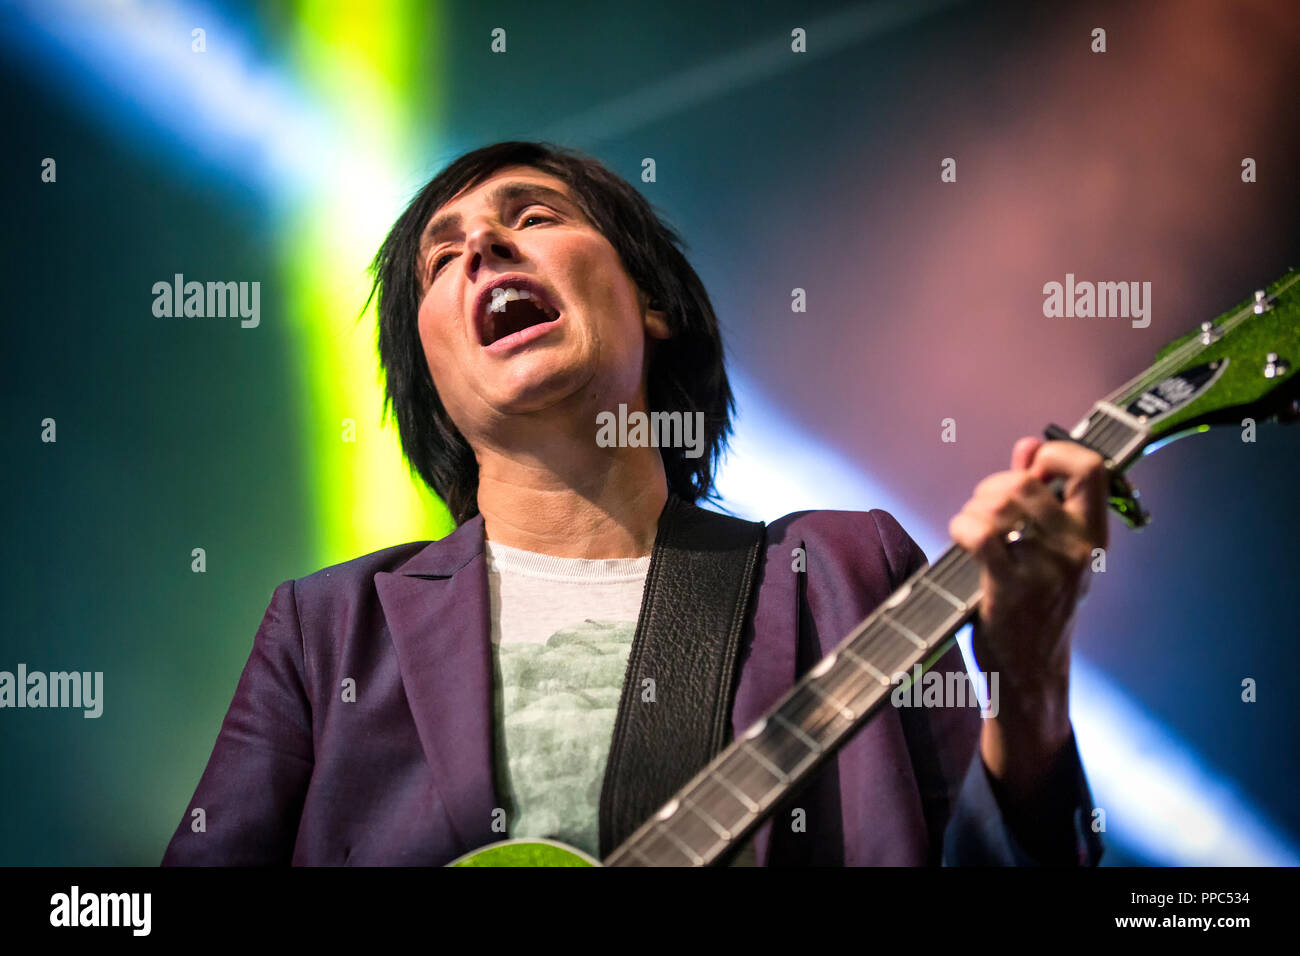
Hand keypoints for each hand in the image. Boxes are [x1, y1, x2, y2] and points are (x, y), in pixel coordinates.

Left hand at [947, 437, 1108, 799]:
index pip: (1092, 468)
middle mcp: (1076, 550)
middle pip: (1025, 481)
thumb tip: (1028, 445)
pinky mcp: (1011, 588)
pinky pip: (978, 532)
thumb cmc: (1038, 607)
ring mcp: (1046, 570)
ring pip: (998, 502)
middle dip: (993, 486)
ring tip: (974, 530)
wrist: (1032, 673)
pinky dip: (960, 526)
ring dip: (973, 508)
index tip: (1033, 468)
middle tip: (984, 509)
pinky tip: (961, 539)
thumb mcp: (1053, 551)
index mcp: (1093, 536)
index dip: (1056, 454)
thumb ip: (1042, 495)